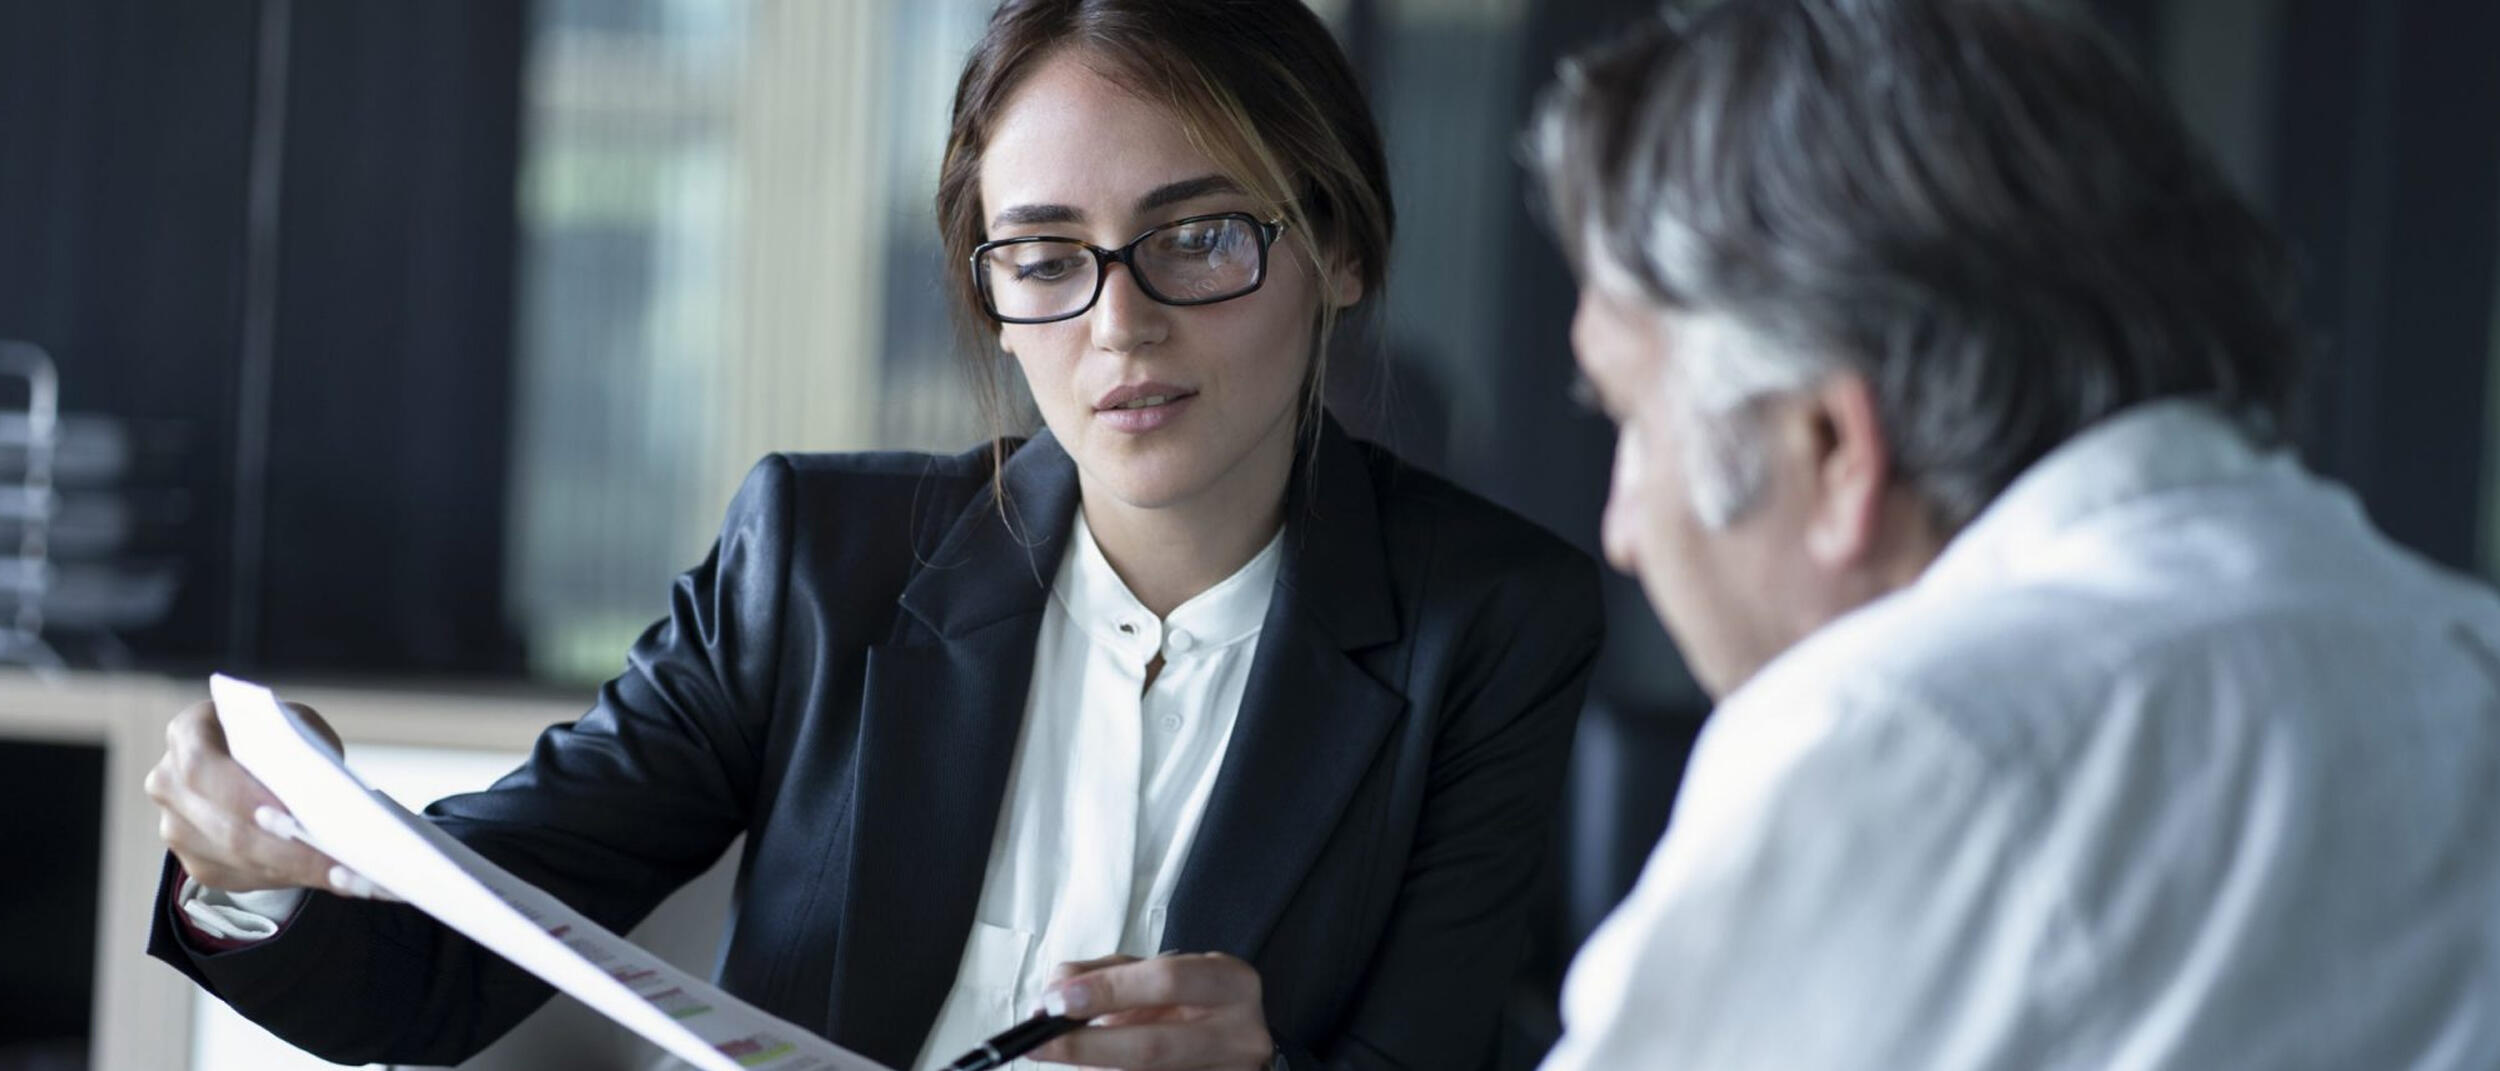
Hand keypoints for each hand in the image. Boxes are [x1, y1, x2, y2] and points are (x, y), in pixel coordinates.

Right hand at [143, 699, 390, 898]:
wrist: (254, 762)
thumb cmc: (279, 740)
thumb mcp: (293, 727)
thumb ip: (298, 751)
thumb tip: (322, 796)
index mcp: (189, 733)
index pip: (204, 767)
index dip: (245, 796)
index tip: (292, 818)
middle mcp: (169, 781)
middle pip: (227, 827)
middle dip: (290, 851)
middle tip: (344, 865)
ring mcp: (176, 827)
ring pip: (238, 860)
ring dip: (299, 872)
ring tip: (353, 878)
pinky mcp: (196, 861)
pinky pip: (244, 878)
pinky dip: (292, 879)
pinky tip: (333, 879)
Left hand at [1029, 952, 1274, 1069]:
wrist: (1235, 1038)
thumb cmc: (1190, 1001)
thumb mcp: (1158, 973)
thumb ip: (1106, 974)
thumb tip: (1054, 993)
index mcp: (1232, 984)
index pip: (1167, 981)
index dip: (1108, 990)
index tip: (1058, 999)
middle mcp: (1240, 1036)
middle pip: (1152, 1048)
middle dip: (1086, 1046)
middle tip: (1040, 1043)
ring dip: (1093, 1069)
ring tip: (1061, 1055)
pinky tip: (1093, 1069)